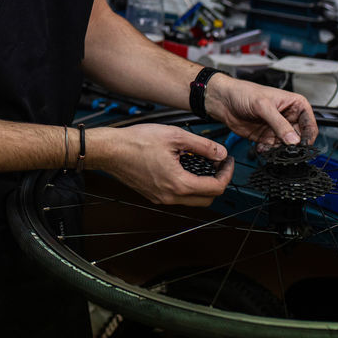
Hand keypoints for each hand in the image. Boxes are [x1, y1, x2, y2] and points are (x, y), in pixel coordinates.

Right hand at [89, 124, 234, 206]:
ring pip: (192, 200)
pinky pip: (177, 197)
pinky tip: (183, 168)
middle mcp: (170, 197)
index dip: (227, 174)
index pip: (215, 188)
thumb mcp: (175, 136)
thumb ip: (202, 146)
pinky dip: (187, 186)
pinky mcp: (153, 195)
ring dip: (202, 186)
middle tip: (218, 165)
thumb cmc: (136, 142)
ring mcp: (161, 198)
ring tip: (201, 164)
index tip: (227, 161)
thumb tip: (220, 153)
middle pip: (207, 199)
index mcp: (179, 184)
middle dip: (217, 182)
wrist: (110, 150)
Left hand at [206, 74, 317, 149]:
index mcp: (295, 105)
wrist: (223, 100)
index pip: (310, 124)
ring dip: (281, 151)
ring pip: (288, 146)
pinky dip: (270, 152)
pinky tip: (262, 148)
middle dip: (294, 147)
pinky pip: (275, 149)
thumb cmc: (243, 92)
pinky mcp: (267, 137)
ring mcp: (278, 128)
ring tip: (270, 148)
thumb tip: (293, 140)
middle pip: (301, 138)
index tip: (301, 146)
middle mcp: (289, 117)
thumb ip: (279, 124)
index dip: (308, 136)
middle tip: (286, 151)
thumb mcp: (263, 106)